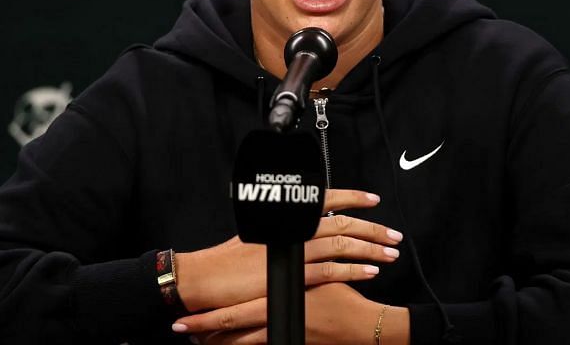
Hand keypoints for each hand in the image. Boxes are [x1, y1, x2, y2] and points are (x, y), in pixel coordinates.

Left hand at [173, 283, 410, 344]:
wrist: (364, 328)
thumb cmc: (345, 302)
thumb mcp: (322, 277)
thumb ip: (300, 267)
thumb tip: (282, 256)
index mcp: (281, 300)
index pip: (235, 313)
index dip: (207, 319)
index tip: (184, 320)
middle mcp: (277, 320)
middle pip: (231, 331)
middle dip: (205, 332)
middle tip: (182, 332)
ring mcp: (283, 334)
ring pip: (242, 344)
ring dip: (220, 342)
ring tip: (199, 340)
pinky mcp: (292, 342)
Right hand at [175, 189, 403, 310]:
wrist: (204, 278)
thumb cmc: (226, 258)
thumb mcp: (257, 230)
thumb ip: (285, 225)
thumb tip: (306, 222)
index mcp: (287, 214)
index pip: (327, 199)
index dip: (353, 198)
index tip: (373, 200)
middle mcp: (294, 228)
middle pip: (343, 223)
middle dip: (373, 228)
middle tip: (394, 235)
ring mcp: (295, 251)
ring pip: (344, 246)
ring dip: (371, 249)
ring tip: (390, 254)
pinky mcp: (293, 274)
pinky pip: (332, 270)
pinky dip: (354, 270)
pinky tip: (370, 272)